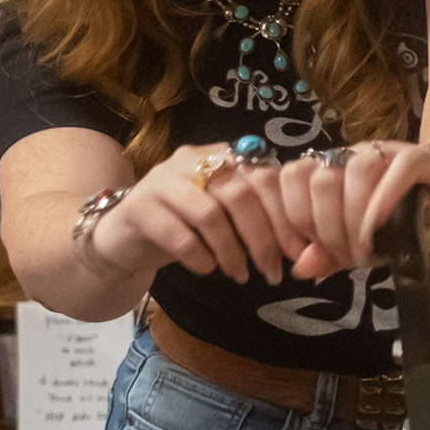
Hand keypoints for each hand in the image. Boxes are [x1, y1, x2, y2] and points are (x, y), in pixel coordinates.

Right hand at [86, 144, 307, 285]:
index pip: (263, 177)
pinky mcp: (138, 208)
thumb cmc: (186, 227)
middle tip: (272, 271)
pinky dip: (200, 258)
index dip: (286, 216)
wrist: (124, 238)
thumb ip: (258, 218)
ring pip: (210, 215)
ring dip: (231, 252)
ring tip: (239, 273)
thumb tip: (305, 247)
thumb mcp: (227, 218)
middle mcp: (192, 160)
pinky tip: (207, 269)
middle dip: (262, 238)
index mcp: (221, 156)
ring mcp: (161, 180)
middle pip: (240, 195)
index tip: (299, 251)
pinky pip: (179, 236)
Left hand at [277, 140, 429, 281]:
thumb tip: (301, 269)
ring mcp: (387, 153)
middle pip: (322, 178)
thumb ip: (330, 254)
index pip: (293, 178)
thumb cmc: (406, 223)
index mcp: (331, 170)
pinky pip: (399, 168)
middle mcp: (354, 156)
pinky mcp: (420, 158)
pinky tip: (381, 226)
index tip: (310, 254)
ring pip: (357, 170)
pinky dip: (385, 197)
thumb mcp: (361, 245)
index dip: (294, 219)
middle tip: (346, 257)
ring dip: (356, 217)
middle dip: (328, 227)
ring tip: (366, 250)